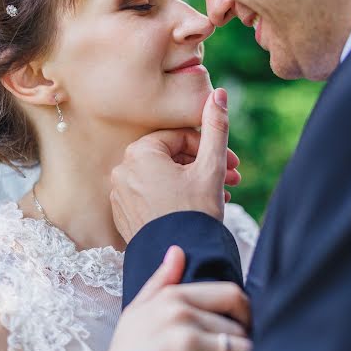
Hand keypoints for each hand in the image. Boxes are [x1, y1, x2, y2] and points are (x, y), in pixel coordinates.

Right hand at [66, 246, 250, 350]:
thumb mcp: (137, 311)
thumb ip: (161, 281)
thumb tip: (177, 250)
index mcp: (171, 298)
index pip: (230, 294)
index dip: (245, 311)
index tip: (245, 327)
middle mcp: (178, 316)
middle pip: (237, 326)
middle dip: (241, 343)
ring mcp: (183, 344)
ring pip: (241, 348)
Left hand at [111, 89, 238, 242]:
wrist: (183, 258)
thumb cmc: (196, 212)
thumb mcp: (211, 166)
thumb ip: (215, 126)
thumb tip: (219, 92)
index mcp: (140, 153)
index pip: (179, 138)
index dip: (208, 148)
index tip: (230, 162)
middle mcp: (122, 170)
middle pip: (170, 157)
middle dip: (203, 166)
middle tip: (231, 177)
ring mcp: (119, 194)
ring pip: (162, 177)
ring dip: (192, 182)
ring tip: (220, 195)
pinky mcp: (122, 214)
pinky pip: (150, 196)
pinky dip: (172, 197)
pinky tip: (195, 206)